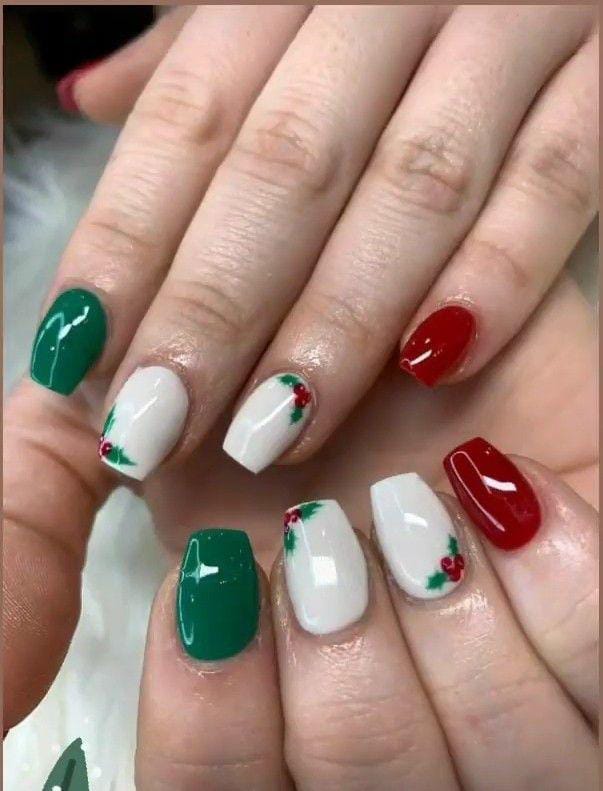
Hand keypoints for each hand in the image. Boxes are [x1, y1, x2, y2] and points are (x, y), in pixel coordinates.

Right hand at [4, 271, 596, 752]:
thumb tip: (13, 625)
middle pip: (367, 786)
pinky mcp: (598, 635)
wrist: (430, 319)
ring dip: (449, 623)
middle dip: (344, 664)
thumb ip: (51, 504)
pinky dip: (556, 581)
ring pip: (500, 755)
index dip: (214, 719)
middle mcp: (395, 723)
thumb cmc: (294, 391)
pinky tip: (507, 487)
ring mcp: (517, 699)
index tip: (218, 580)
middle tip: (326, 533)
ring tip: (415, 504)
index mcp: (276, 700)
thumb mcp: (158, 430)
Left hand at [30, 4, 596, 483]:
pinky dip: (500, 272)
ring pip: (418, 186)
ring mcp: (517, 26)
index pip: (190, 117)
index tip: (78, 355)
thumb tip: (91, 99)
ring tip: (266, 436)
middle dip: (214, 308)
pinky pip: (560, 180)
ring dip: (337, 322)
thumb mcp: (280, 0)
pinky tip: (434, 362)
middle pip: (288, 165)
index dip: (126, 243)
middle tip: (156, 424)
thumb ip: (195, 54)